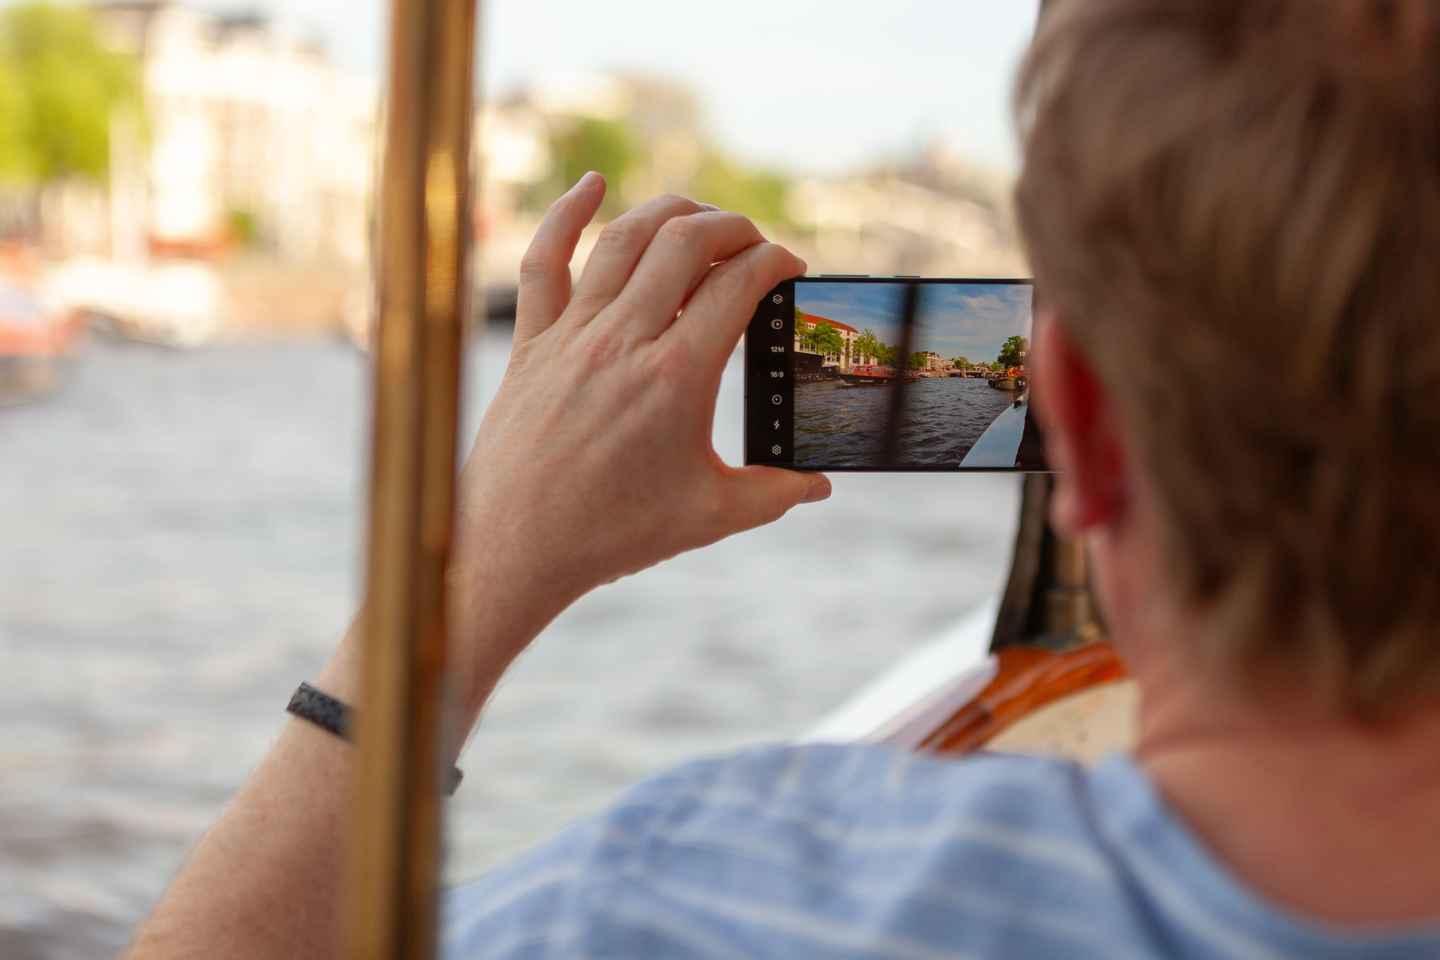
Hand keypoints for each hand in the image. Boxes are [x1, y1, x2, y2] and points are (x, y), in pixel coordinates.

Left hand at [449, 174, 829, 665]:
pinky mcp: (532, 343)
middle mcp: (624, 340)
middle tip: (754, 242)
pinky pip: (544, 261)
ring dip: (669, 213)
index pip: (738, 284)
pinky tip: (591, 185)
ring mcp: (573, 335)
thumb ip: (772, 495)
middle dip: (733, 226)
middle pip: (686, 243)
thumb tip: (819, 486)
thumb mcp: (707, 516)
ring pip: (623, 237)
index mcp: (677, 376)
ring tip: (699, 217)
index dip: (775, 262)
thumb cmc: (612, 534)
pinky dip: (565, 214)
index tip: (790, 268)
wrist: (516, 545)